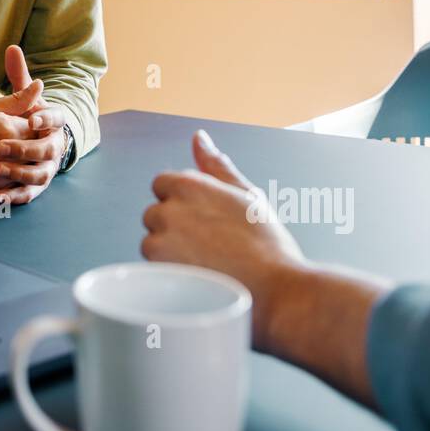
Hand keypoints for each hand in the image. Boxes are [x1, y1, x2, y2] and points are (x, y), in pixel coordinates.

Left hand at [0, 45, 66, 206]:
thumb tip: (12, 48)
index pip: (55, 118)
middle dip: (25, 148)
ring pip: (38, 174)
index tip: (31, 117)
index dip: (45, 117)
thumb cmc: (27, 119)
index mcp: (55, 122)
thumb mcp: (24, 100)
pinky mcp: (35, 186)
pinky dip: (12, 197)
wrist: (35, 145)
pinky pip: (27, 194)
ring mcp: (47, 168)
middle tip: (1, 146)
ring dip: (19, 173)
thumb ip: (19, 77)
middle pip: (47, 149)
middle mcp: (55, 147)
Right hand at [0, 82, 43, 201]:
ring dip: (24, 170)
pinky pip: (8, 194)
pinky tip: (0, 177)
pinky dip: (9, 187)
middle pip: (36, 155)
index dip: (39, 129)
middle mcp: (4, 155)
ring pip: (25, 177)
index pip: (40, 131)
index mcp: (6, 129)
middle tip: (26, 147)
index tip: (32, 128)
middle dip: (34, 150)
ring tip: (13, 162)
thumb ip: (17, 100)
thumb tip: (40, 86)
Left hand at [141, 129, 305, 349]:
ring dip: (170, 251)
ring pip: (152, 242)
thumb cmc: (267, 244)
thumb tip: (199, 138)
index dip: (183, 202)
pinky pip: (152, 268)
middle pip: (155, 213)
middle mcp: (170, 209)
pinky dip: (169, 274)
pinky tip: (197, 279)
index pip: (163, 183)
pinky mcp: (158, 272)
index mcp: (190, 185)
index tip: (206, 220)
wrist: (277, 292)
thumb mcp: (246, 194)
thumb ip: (216, 165)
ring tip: (207, 264)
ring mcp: (161, 241)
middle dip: (175, 226)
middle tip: (211, 245)